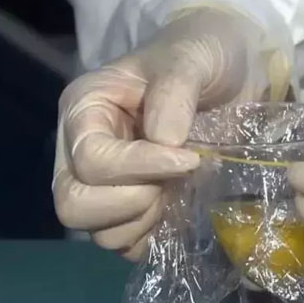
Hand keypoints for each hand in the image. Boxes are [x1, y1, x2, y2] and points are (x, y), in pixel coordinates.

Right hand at [53, 8, 270, 259]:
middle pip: (73, 206)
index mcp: (84, 109)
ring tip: (176, 190)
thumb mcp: (192, 56)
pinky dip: (152, 237)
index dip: (138, 167)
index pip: (89, 160)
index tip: (189, 157)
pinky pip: (126, 246)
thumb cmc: (202, 56)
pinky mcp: (127, 212)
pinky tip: (176, 208)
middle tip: (171, 182)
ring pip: (100, 234)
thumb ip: (175, 90)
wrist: (230, 74)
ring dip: (145, 220)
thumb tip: (164, 141)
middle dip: (130, 203)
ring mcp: (101, 188)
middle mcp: (79, 153)